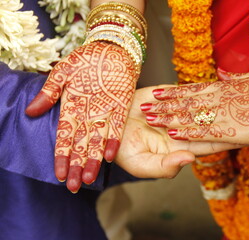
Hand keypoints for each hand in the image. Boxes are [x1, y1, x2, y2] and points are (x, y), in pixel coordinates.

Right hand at [26, 41, 138, 192]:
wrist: (111, 49)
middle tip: (74, 187)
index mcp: (71, 108)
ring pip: (98, 141)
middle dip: (77, 166)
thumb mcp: (63, 72)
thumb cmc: (86, 60)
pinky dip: (113, 141)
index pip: (64, 137)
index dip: (61, 156)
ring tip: (90, 179)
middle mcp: (87, 115)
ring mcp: (104, 113)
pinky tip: (111, 157)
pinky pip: (117, 127)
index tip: (59, 174)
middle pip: (81, 145)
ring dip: (94, 160)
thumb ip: (49, 91)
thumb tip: (30, 111)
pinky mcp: (121, 108)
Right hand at [115, 86, 240, 178]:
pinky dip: (202, 88)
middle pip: (210, 123)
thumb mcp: (141, 164)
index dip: (228, 139)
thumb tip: (191, 159)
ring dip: (220, 101)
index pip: (210, 143)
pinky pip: (187, 91)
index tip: (248, 134)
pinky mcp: (166, 95)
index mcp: (179, 147)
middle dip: (231, 118)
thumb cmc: (119, 149)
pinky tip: (218, 83)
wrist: (102, 125)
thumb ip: (165, 166)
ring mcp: (175, 111)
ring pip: (202, 105)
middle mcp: (181, 129)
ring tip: (242, 95)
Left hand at [140, 72, 248, 144]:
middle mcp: (220, 99)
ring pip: (190, 115)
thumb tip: (223, 74)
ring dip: (169, 116)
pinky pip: (204, 131)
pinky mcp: (231, 130)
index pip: (193, 89)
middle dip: (164, 104)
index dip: (174, 91)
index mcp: (226, 87)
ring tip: (150, 117)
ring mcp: (224, 114)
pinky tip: (172, 132)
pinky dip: (187, 131)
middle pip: (186, 101)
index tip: (159, 91)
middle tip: (144, 106)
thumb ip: (237, 78)